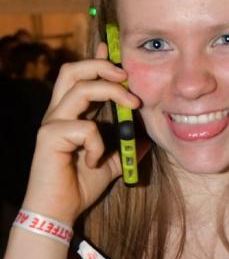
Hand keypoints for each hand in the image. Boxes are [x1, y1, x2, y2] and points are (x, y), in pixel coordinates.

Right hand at [22, 43, 140, 225]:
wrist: (60, 210)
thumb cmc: (81, 184)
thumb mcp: (111, 163)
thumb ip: (126, 148)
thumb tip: (148, 140)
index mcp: (71, 114)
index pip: (80, 77)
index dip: (96, 60)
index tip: (112, 48)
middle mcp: (58, 112)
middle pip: (74, 70)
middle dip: (103, 66)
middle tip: (128, 78)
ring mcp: (52, 122)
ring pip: (80, 89)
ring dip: (112, 93)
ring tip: (132, 107)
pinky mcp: (49, 137)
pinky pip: (85, 129)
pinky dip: (98, 144)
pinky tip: (93, 162)